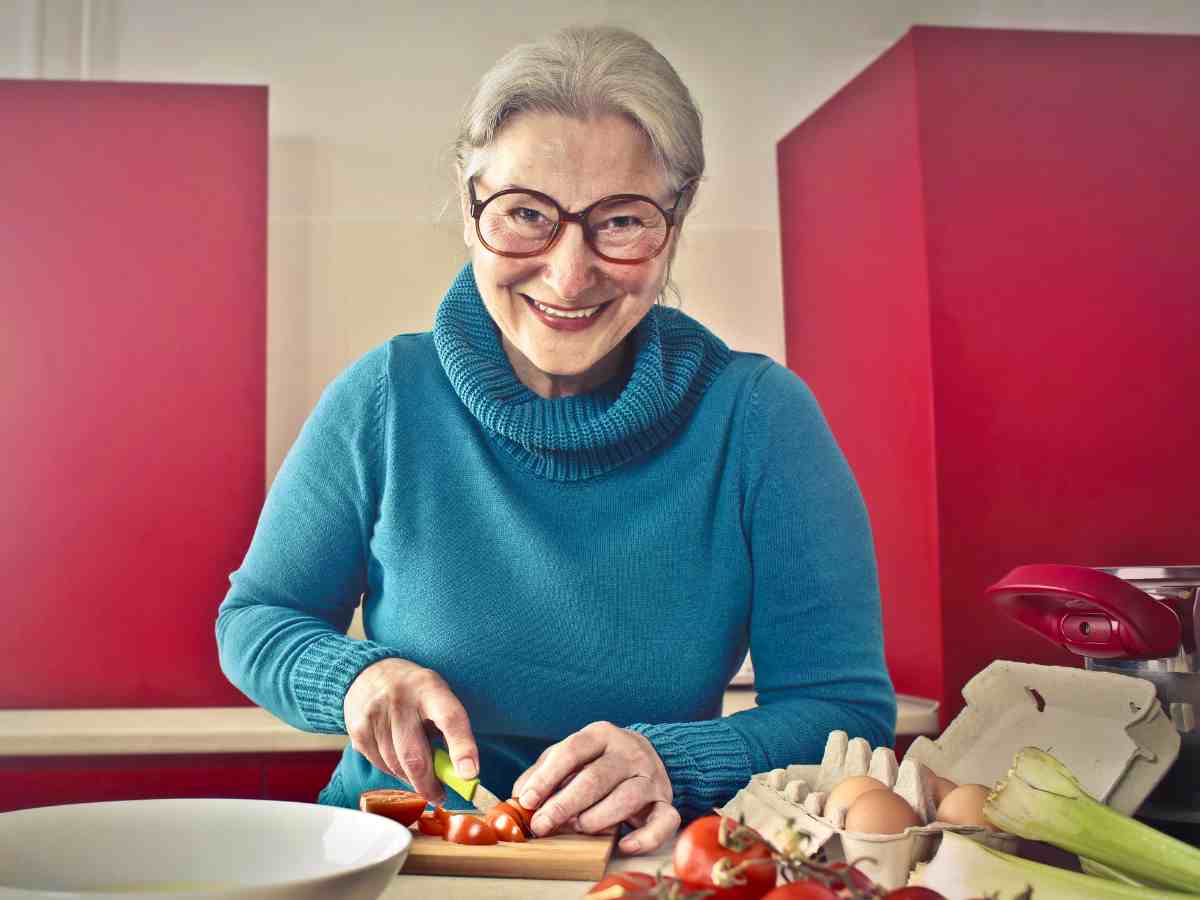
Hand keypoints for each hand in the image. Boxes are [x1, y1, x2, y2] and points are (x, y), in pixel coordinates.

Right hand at [342, 658, 476, 802]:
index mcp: (430, 688)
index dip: (462, 748)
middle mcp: (401, 699)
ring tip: (418, 772)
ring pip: (396, 765)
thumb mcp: (436, 697)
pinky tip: (397, 758)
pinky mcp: (357, 729)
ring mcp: (376, 714)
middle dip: (429, 784)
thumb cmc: (414, 693)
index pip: (450, 719)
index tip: (469, 774)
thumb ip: (448, 730)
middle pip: (416, 755)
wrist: (368, 673)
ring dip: (410, 778)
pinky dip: (392, 770)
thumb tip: (459, 775)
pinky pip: (379, 765)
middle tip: (439, 796)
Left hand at [511, 721, 679, 854]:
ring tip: (578, 827)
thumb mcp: (570, 756)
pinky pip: (664, 821)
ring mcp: (650, 776)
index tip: (527, 800)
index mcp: (601, 735)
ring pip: (627, 798)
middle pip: (596, 777)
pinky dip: (645, 838)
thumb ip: (543, 771)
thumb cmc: (598, 760)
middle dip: (565, 804)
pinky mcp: (665, 801)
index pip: (572, 751)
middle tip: (543, 824)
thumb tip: (519, 797)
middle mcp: (628, 751)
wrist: (647, 754)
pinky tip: (624, 845)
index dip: (547, 778)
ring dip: (597, 818)